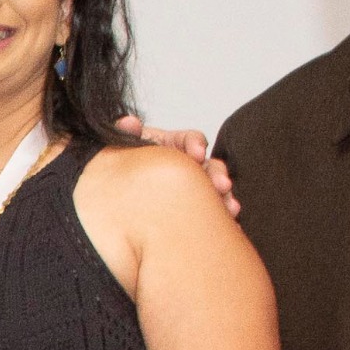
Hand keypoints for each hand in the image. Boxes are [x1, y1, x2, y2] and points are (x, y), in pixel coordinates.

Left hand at [115, 115, 239, 219]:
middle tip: (222, 186)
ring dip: (226, 198)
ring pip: (216, 190)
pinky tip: (231, 226)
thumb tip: (129, 123)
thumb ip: (126, 134)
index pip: (191, 140)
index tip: (197, 153)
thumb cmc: (125, 166)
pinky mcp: (196, 208)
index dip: (196, 144)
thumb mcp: (123, 147)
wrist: (118, 197)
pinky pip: (213, 212)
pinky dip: (222, 218)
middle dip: (217, 175)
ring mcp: (194, 187)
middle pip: (209, 166)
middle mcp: (188, 166)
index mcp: (173, 147)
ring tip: (231, 210)